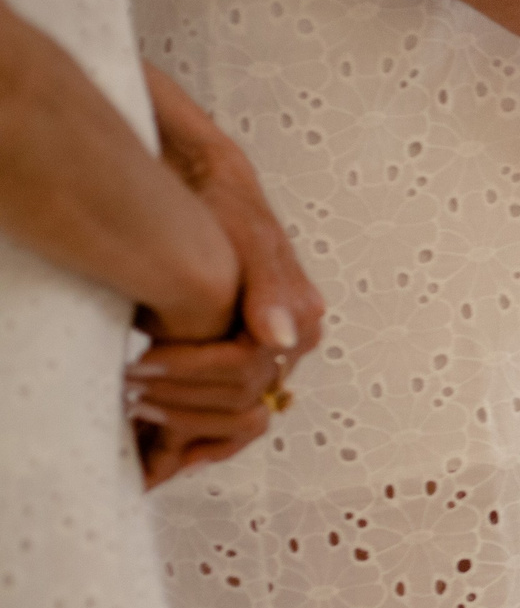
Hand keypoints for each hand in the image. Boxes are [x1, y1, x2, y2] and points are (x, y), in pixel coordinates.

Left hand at [127, 80, 329, 484]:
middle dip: (185, 401)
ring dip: (188, 417)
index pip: (245, 374)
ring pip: (238, 412)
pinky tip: (163, 418)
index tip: (143, 364)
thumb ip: (269, 288)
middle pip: (243, 399)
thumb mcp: (245, 238)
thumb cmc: (225, 205)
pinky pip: (232, 406)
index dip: (191, 376)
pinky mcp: (251, 352)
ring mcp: (273, 349)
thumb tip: (280, 338)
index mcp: (299, 318)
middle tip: (131, 389)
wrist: (213, 186)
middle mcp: (293, 340)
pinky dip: (200, 422)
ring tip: (138, 401)